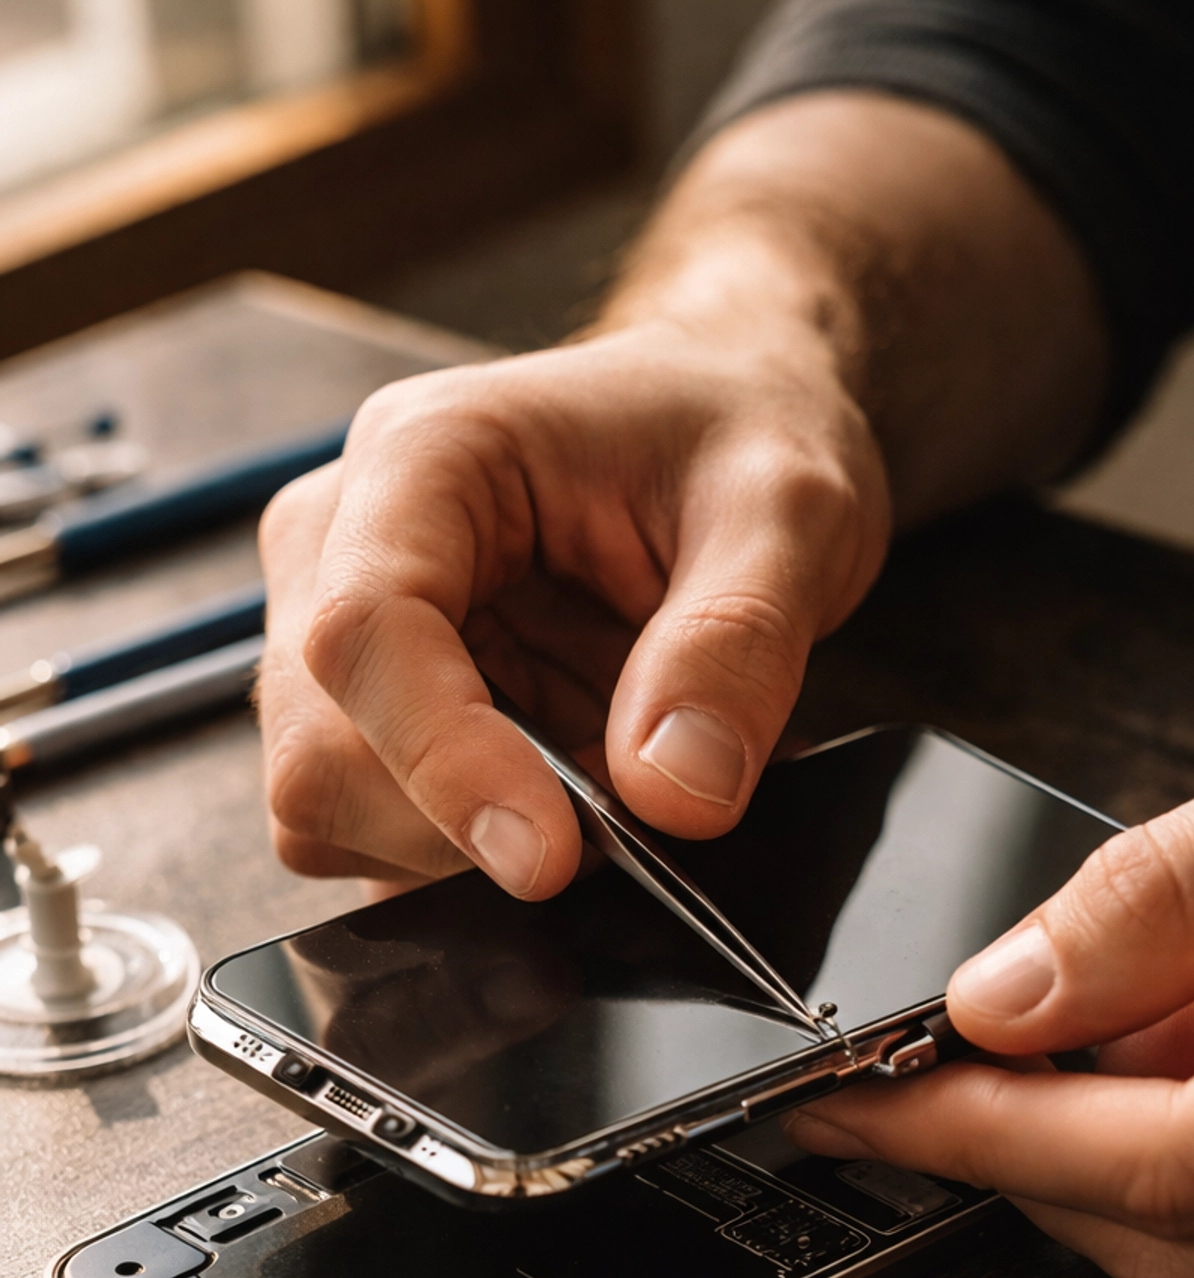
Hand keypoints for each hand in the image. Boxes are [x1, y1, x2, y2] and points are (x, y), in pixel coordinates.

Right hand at [256, 91, 1102, 893]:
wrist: (745, 422)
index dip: (445, 764)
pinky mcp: (400, 714)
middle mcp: (351, 549)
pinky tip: (569, 811)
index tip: (557, 854)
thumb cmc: (755, 427)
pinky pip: (388, 829)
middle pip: (319, 745)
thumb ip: (737, 644)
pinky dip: (473, 855)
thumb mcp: (791, 514)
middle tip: (607, 846)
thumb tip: (676, 796)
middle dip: (455, 824)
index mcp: (424, 468)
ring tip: (601, 800)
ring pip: (330, 805)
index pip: (363, 638)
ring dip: (464, 847)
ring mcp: (360, 639)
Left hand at [786, 700, 1193, 1277]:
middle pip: (1185, 1252)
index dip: (988, 1138)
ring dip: (1109, 1181)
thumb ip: (1187, 886)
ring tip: (1075, 1044)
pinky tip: (1189, 1084)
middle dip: (1018, 1169)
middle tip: (916, 1079)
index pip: (1173, 1165)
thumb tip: (1008, 993)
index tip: (859, 1105)